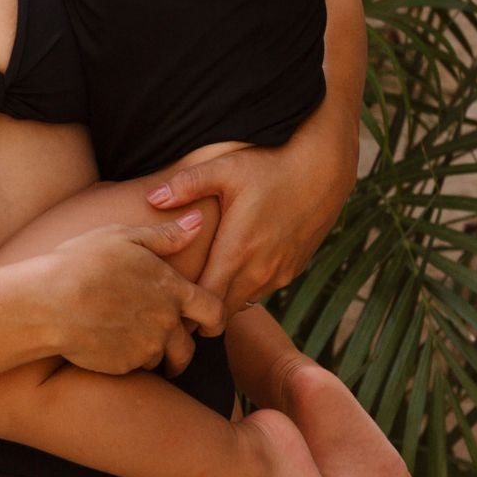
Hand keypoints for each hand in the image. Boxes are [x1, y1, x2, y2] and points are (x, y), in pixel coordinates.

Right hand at [39, 215, 226, 376]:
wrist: (47, 303)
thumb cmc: (82, 263)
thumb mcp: (123, 237)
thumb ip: (165, 236)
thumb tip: (197, 222)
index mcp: (171, 289)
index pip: (214, 311)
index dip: (217, 320)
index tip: (211, 326)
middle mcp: (165, 323)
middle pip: (189, 346)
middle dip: (182, 348)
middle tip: (172, 347)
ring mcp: (145, 348)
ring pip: (161, 359)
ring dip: (154, 353)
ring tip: (132, 341)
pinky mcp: (124, 367)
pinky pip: (135, 368)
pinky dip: (128, 359)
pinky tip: (109, 344)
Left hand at [146, 126, 356, 308]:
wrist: (325, 168)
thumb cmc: (270, 165)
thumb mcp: (224, 168)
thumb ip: (186, 185)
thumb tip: (151, 199)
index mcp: (236, 252)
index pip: (205, 304)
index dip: (184, 308)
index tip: (167, 300)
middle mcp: (259, 271)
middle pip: (222, 311)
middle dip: (200, 310)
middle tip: (176, 298)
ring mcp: (279, 273)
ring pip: (242, 302)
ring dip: (224, 298)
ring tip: (202, 282)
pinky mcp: (293, 269)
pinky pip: (262, 290)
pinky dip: (246, 287)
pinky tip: (234, 266)